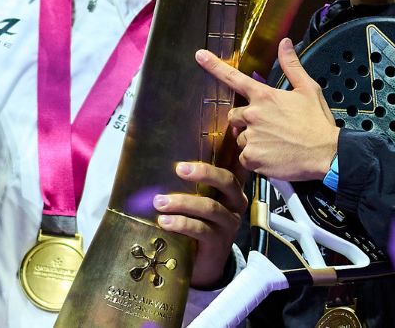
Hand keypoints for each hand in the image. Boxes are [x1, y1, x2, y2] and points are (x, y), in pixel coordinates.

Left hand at [154, 161, 246, 287]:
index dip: (236, 149)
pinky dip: (181, 223)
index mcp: (231, 188)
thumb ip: (190, 185)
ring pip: (210, 207)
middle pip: (226, 181)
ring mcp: (229, 223)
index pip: (235, 165)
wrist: (203, 264)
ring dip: (182, 202)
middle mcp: (236, 203)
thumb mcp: (197, 202)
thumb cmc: (197, 224)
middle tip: (179, 168)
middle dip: (203, 172)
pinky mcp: (219, 243)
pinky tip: (164, 221)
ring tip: (159, 202)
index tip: (230, 130)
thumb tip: (158, 163)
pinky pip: (200, 229)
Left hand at [195, 38, 338, 181]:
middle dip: (245, 121)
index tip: (200, 56)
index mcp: (265, 96)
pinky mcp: (252, 157)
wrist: (327, 153)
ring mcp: (251, 136)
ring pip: (240, 138)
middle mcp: (254, 114)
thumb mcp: (308, 89)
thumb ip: (291, 66)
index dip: (214, 66)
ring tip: (275, 144)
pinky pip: (244, 157)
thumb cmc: (318, 123)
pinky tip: (272, 156)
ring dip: (252, 141)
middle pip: (235, 116)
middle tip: (268, 128)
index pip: (234, 78)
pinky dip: (255, 159)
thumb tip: (285, 44)